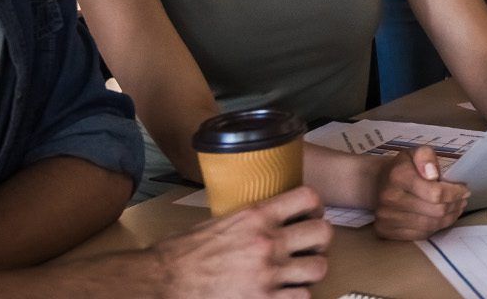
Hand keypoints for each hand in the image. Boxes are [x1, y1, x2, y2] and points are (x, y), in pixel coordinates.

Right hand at [150, 185, 329, 298]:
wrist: (164, 281)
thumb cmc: (185, 252)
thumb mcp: (221, 222)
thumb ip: (252, 219)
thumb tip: (269, 219)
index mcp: (256, 216)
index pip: (307, 197)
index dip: (315, 206)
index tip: (311, 214)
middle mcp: (267, 242)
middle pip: (323, 232)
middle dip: (320, 239)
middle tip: (310, 245)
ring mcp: (268, 273)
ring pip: (319, 267)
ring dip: (311, 269)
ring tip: (299, 271)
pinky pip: (304, 296)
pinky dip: (298, 295)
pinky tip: (285, 292)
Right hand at [372, 145, 468, 240]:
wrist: (378, 183)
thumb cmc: (403, 168)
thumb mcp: (415, 153)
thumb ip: (426, 157)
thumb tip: (433, 174)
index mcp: (398, 176)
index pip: (436, 193)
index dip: (455, 193)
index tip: (464, 190)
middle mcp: (389, 198)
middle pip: (436, 211)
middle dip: (454, 205)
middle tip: (462, 200)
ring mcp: (385, 217)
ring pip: (430, 226)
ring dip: (448, 218)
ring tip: (455, 209)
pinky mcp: (385, 231)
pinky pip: (420, 235)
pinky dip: (435, 228)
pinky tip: (440, 219)